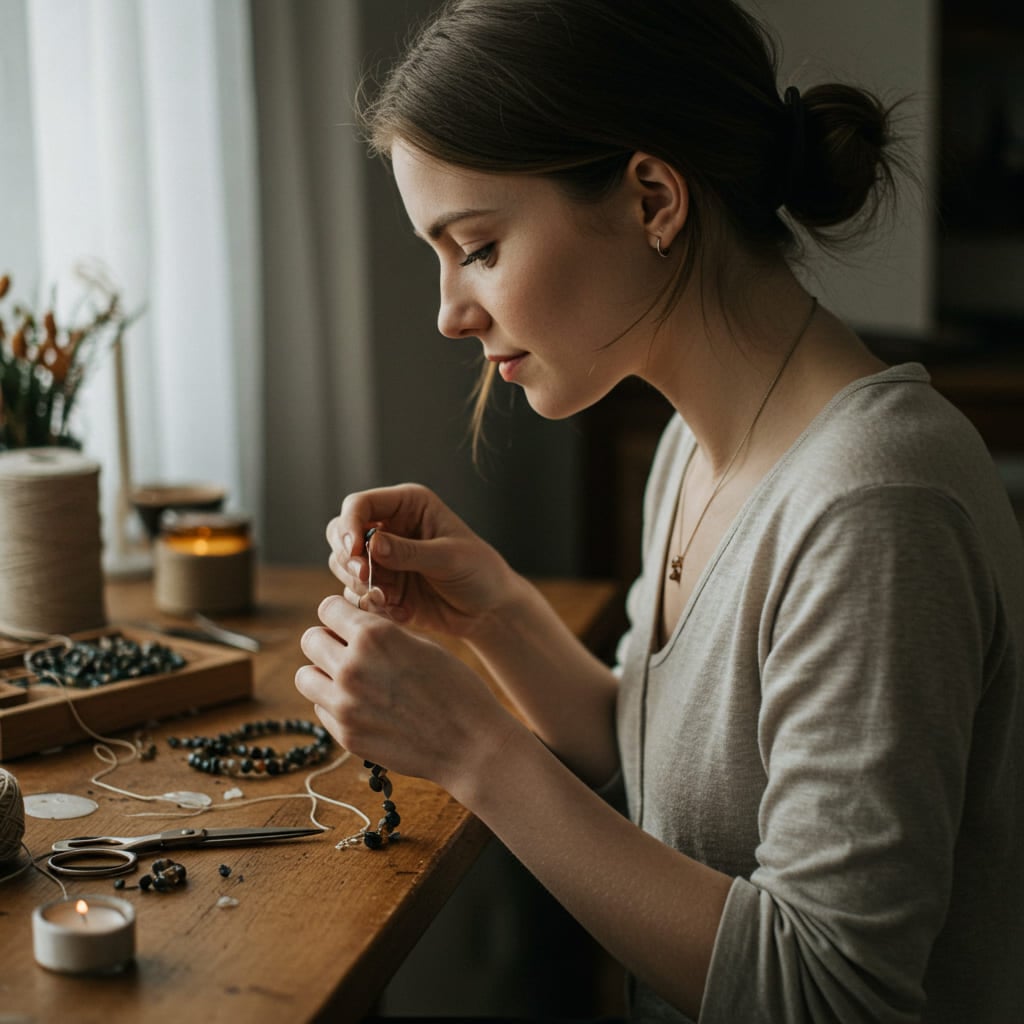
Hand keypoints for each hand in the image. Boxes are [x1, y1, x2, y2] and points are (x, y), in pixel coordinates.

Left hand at [296, 592, 516, 789]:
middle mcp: (352, 666)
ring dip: (323, 673)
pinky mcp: (345, 735)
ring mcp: (345, 704)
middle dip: (327, 640)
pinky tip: (364, 706)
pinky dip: (335, 704)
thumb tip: (352, 623)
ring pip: (305, 676)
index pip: (327, 608)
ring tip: (350, 678)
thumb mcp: (421, 644)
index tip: (350, 623)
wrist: (470, 744)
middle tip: (348, 650)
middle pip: (310, 639)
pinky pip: (321, 708)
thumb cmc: (455, 688)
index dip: (340, 613)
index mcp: (374, 635)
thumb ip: (382, 632)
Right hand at [326, 483, 513, 637]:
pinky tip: (402, 612)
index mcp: (408, 505)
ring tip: (390, 599)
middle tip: (366, 578)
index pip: (359, 504)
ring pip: (343, 565)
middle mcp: (390, 527)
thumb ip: (409, 552)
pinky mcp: (382, 586)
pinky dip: (372, 605)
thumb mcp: (449, 558)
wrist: (489, 610)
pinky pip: (357, 593)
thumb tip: (371, 544)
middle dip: (348, 558)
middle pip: (340, 533)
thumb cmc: (479, 572)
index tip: (354, 552)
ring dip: (360, 584)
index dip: (349, 526)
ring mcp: (383, 558)